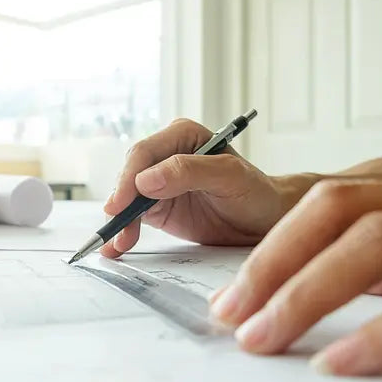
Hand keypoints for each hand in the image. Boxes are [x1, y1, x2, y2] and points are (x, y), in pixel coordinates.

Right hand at [100, 118, 287, 257]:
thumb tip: (146, 179)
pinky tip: (117, 246)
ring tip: (117, 243)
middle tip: (116, 226)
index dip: (129, 177)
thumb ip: (189, 171)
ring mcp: (160, 181)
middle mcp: (167, 154)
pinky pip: (134, 216)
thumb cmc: (255, 193)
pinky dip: (124, 230)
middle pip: (130, 174)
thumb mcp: (229, 177)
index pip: (145, 153)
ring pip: (127, 197)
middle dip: (121, 201)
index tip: (122, 203)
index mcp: (183, 136)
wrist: (265, 220)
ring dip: (120, 220)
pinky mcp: (157, 205)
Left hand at [209, 179, 381, 375]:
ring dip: (308, 291)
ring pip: (381, 241)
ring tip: (264, 336)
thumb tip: (325, 292)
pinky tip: (340, 360)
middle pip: (343, 212)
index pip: (336, 202)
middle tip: (231, 315)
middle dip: (275, 263)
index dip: (276, 246)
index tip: (235, 294)